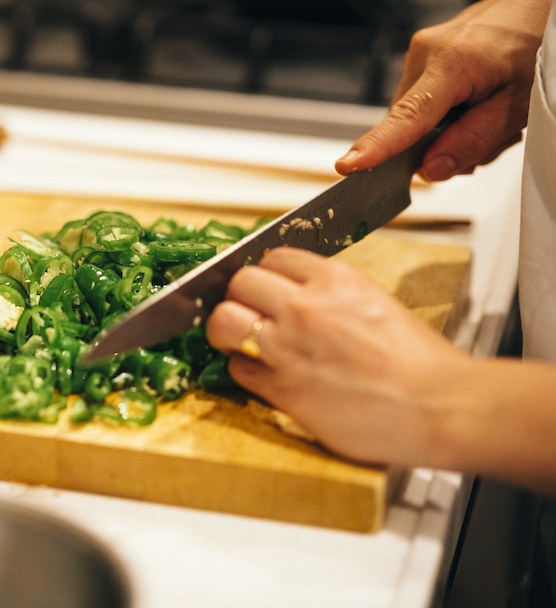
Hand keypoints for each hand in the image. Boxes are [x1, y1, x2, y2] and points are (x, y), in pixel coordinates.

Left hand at [204, 248, 470, 466]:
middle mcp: (305, 306)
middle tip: (246, 311)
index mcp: (335, 279)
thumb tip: (298, 291)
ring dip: (226, 329)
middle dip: (239, 296)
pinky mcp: (283, 388)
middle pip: (240, 282)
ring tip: (238, 339)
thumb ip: (332, 293)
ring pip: (223, 321)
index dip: (265, 273)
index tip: (264, 285)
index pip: (273, 256)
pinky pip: (238, 369)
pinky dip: (244, 370)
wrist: (439, 407)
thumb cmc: (421, 363)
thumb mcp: (376, 302)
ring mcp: (289, 347)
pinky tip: (261, 374)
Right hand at [335, 0, 555, 180]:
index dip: (377, 147)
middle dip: (441, 145)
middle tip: (488, 140)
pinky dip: (447, 114)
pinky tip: (474, 105)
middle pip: (410, 125)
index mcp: (452, 62)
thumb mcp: (519, 103)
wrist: (539, 3)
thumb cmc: (537, 43)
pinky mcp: (423, 55)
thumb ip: (475, 140)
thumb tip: (432, 169)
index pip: (407, 117)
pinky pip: (422, 101)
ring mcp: (420, 52)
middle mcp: (425, 53)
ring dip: (447, 130)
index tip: (348, 166)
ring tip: (487, 115)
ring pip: (417, 117)